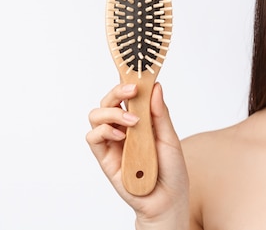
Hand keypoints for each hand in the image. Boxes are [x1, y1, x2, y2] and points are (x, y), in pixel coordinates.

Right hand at [86, 83, 188, 227]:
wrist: (167, 199)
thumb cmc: (171, 169)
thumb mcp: (170, 137)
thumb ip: (159, 114)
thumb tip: (156, 87)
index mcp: (141, 119)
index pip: (128, 96)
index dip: (127, 80)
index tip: (134, 67)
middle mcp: (124, 128)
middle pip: (109, 101)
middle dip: (118, 91)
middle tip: (132, 90)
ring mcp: (113, 142)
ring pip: (97, 115)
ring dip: (113, 113)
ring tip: (133, 123)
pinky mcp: (105, 158)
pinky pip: (94, 137)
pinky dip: (105, 131)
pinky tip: (121, 136)